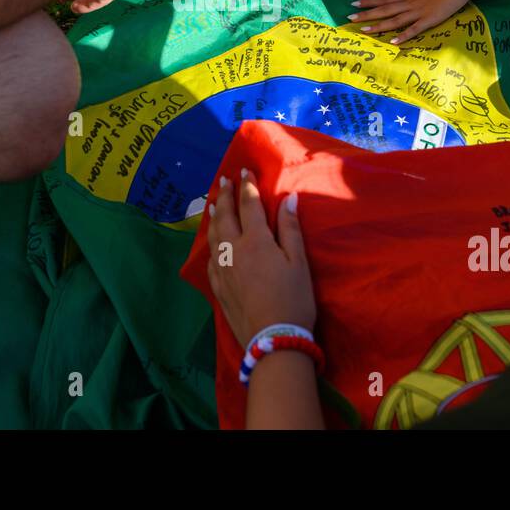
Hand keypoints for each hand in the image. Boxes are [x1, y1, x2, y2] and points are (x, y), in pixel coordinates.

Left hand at [206, 170, 315, 348]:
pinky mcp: (218, 286)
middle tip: (224, 179)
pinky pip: (210, 257)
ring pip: (214, 235)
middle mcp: (234, 250)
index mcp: (257, 240)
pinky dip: (210, 243)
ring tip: (214, 203)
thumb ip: (291, 229)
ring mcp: (223, 269)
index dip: (247, 185)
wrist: (273, 339)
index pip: (249, 205)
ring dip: (215, 216)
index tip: (244, 169)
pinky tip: (212, 242)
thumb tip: (288, 198)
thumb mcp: (299, 263)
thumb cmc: (293, 300)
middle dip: (226, 195)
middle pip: (226, 216)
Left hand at [348, 0, 476, 44]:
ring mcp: (419, 11)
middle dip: (367, 14)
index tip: (354, 3)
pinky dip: (403, 36)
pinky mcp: (430, 19)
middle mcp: (410, 3)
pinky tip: (393, 42)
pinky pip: (414, 29)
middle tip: (350, 17)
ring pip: (395, 20)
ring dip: (379, 26)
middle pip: (385, 9)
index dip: (369, 2)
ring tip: (364, 30)